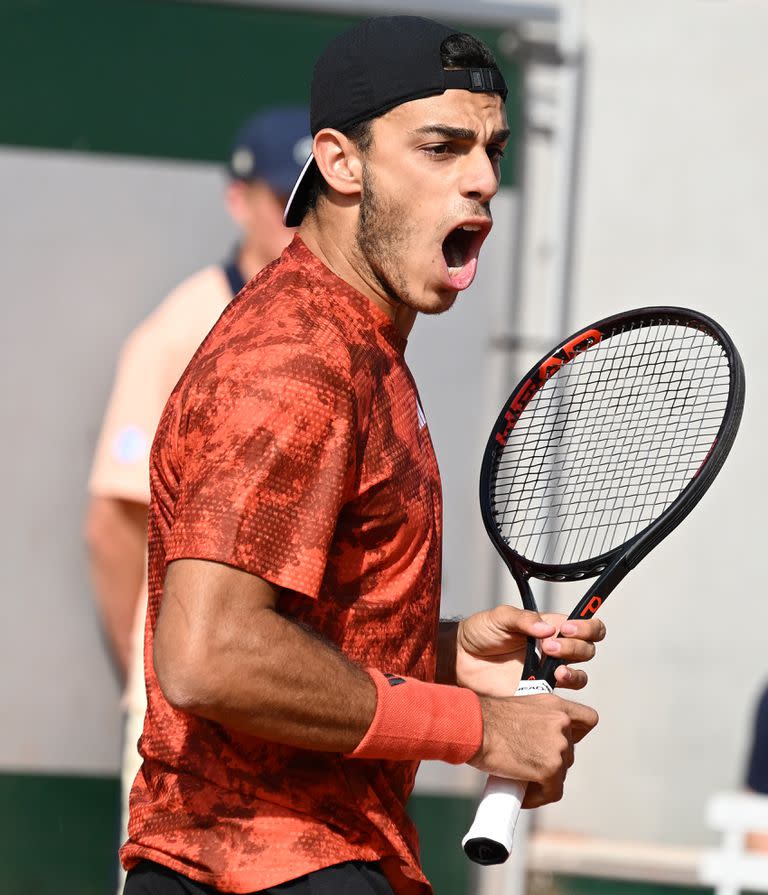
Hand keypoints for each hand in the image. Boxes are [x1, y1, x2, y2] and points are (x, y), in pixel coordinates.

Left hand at [455, 605, 605, 696]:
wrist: (460, 659)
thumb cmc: (479, 633)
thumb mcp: (499, 617)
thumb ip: (523, 619)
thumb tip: (547, 628)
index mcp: (548, 628)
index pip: (583, 626)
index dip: (586, 627)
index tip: (567, 628)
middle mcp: (552, 650)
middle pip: (586, 650)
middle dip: (575, 647)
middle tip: (549, 647)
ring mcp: (546, 673)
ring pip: (580, 675)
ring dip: (575, 672)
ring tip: (556, 671)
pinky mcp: (537, 693)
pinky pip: (561, 697)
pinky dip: (561, 692)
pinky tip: (548, 684)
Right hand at [469, 692, 598, 807]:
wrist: (473, 726)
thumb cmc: (486, 718)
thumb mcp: (520, 707)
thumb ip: (539, 720)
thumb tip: (539, 742)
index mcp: (555, 705)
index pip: (589, 719)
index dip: (577, 734)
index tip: (560, 742)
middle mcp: (561, 723)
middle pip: (569, 753)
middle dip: (550, 762)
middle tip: (527, 766)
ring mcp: (558, 746)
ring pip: (560, 774)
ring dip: (543, 780)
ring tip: (520, 780)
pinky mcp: (551, 768)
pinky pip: (552, 792)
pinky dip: (538, 797)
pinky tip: (522, 795)